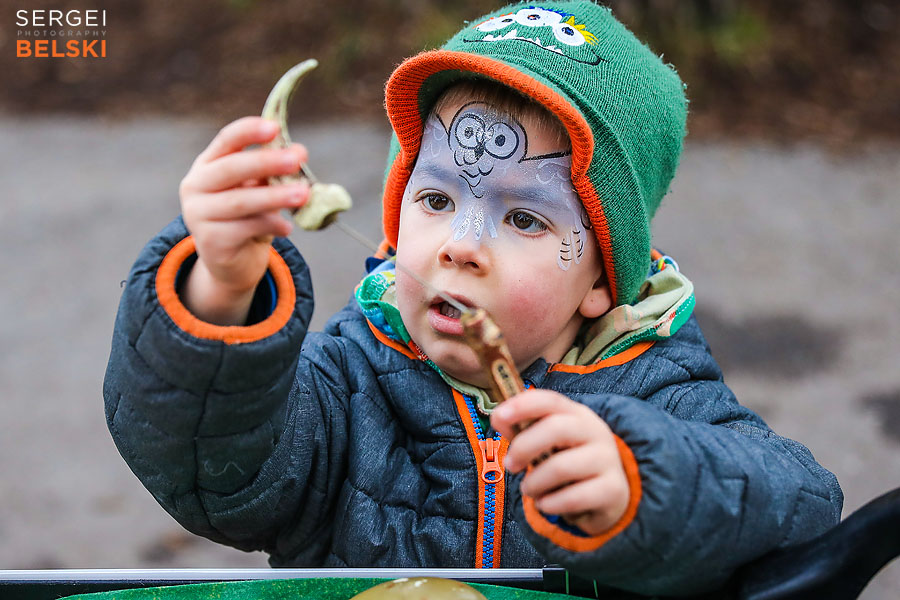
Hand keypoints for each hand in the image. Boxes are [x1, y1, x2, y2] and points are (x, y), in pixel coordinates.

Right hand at [179, 117, 309, 324]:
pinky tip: (287, 228)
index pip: (226, 140)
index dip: (249, 132)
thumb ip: (275, 171)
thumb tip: (300, 150)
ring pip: (240, 202)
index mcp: (208, 165)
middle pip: (230, 169)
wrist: (233, 262)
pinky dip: (270, 225)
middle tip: (296, 160)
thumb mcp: (260, 189)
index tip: (274, 127)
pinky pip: (244, 229)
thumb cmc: (249, 217)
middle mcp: (195, 186)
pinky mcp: (209, 242)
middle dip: (266, 162)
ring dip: (275, 197)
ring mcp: (198, 215)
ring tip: (303, 195)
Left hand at [491, 389, 629, 535]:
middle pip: (555, 428)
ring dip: (534, 483)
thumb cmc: (569, 464)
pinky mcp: (613, 490)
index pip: (550, 400)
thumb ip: (523, 430)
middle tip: (511, 465)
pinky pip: (572, 498)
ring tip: (531, 490)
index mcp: (577, 415)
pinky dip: (550, 503)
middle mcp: (596, 432)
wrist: (609, 496)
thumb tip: (499, 418)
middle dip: (523, 447)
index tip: (498, 417)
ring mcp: (608, 460)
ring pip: (561, 467)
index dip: (522, 405)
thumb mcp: (549, 443)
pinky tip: (546, 504)